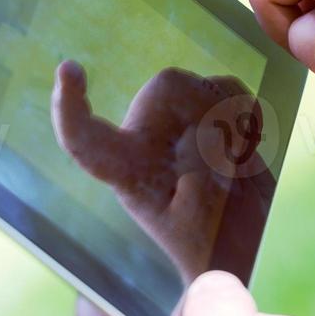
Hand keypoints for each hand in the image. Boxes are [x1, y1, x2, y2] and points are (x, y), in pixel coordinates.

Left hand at [51, 60, 270, 284]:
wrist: (246, 244)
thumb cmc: (216, 246)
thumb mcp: (205, 225)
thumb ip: (201, 182)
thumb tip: (207, 136)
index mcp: (129, 173)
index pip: (86, 140)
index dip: (69, 108)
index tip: (67, 69)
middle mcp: (144, 142)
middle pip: (164, 90)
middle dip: (207, 110)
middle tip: (234, 157)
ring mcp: (174, 126)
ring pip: (196, 86)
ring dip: (230, 115)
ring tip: (238, 159)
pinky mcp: (204, 114)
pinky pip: (227, 89)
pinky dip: (246, 113)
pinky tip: (246, 146)